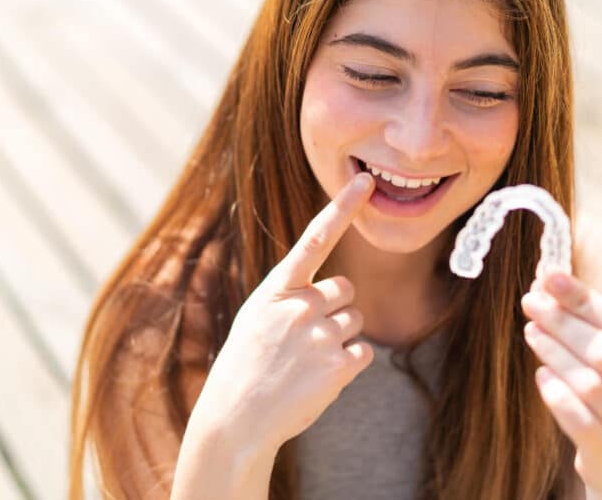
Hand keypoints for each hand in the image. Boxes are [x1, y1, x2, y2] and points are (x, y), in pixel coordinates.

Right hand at [188, 172, 376, 454]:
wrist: (236, 419)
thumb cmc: (247, 365)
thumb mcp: (257, 318)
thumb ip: (292, 297)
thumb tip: (337, 293)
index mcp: (277, 289)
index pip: (315, 238)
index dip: (342, 207)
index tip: (365, 181)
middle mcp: (300, 305)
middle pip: (346, 289)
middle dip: (336, 308)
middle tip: (306, 337)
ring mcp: (320, 335)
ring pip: (355, 321)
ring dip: (340, 339)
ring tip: (306, 362)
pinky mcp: (338, 366)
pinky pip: (364, 352)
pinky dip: (349, 365)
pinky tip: (319, 378)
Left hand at [520, 268, 601, 496]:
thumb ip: (599, 328)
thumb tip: (551, 277)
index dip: (585, 299)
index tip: (550, 275)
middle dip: (563, 322)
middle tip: (530, 302)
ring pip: (590, 383)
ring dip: (554, 353)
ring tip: (531, 332)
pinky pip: (579, 419)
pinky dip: (556, 394)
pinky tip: (541, 375)